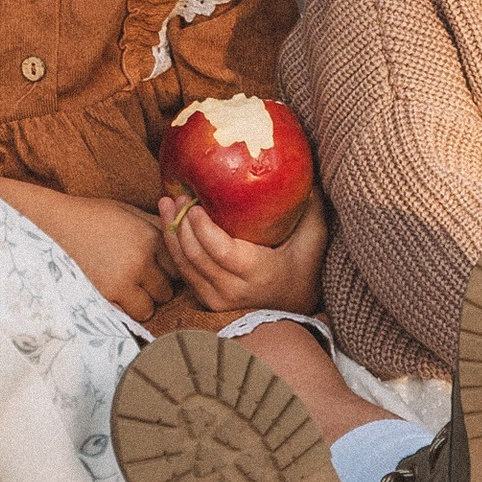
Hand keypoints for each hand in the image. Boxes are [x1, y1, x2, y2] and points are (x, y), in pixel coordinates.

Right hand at [0, 178, 176, 325]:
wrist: (50, 224)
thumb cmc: (91, 216)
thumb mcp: (128, 212)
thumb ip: (157, 227)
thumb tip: (184, 237)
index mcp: (149, 235)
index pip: (179, 264)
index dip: (169, 266)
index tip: (158, 265)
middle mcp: (140, 259)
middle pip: (168, 289)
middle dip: (158, 286)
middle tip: (140, 276)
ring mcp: (122, 281)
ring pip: (151, 307)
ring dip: (142, 301)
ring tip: (127, 287)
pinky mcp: (104, 297)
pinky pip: (128, 315)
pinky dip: (124, 308)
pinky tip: (113, 293)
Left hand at [160, 185, 327, 322]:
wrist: (294, 308)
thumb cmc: (304, 268)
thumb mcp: (314, 240)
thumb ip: (310, 208)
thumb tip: (304, 173)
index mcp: (258, 273)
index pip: (221, 252)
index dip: (202, 228)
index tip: (196, 204)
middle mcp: (234, 291)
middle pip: (196, 257)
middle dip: (182, 224)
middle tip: (180, 196)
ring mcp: (217, 299)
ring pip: (184, 266)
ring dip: (171, 233)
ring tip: (167, 204)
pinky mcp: (206, 301)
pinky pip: (183, 273)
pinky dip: (174, 247)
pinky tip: (171, 224)